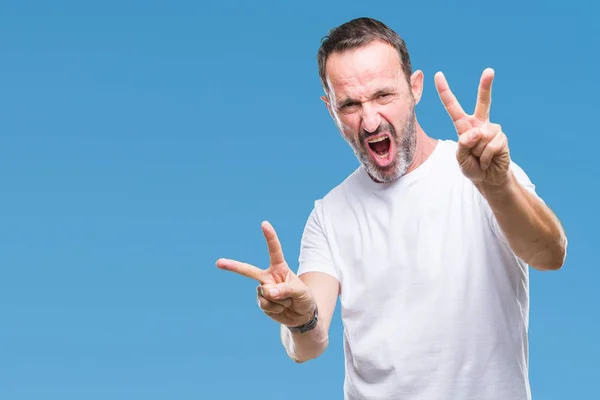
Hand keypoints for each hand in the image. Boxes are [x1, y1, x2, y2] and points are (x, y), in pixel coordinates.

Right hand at [216, 221, 315, 327]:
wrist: (302, 316)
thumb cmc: (305, 299)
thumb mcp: (301, 292)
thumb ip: (286, 290)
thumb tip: (267, 292)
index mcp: (279, 268)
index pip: (274, 251)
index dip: (270, 237)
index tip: (264, 224)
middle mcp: (268, 277)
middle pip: (249, 271)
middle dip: (233, 266)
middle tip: (218, 262)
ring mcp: (263, 290)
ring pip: (265, 293)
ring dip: (280, 301)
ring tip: (288, 302)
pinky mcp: (262, 303)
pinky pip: (265, 304)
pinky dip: (276, 309)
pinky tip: (281, 309)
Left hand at [434, 68, 510, 187]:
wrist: (488, 179)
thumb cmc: (472, 166)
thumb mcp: (460, 158)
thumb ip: (463, 145)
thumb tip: (476, 132)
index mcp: (464, 125)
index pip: (452, 106)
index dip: (445, 91)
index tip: (438, 74)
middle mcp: (479, 123)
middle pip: (484, 102)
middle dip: (486, 86)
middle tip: (489, 70)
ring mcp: (492, 129)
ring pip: (480, 137)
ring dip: (478, 152)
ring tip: (480, 158)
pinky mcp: (502, 138)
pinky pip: (490, 146)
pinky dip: (486, 157)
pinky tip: (488, 160)